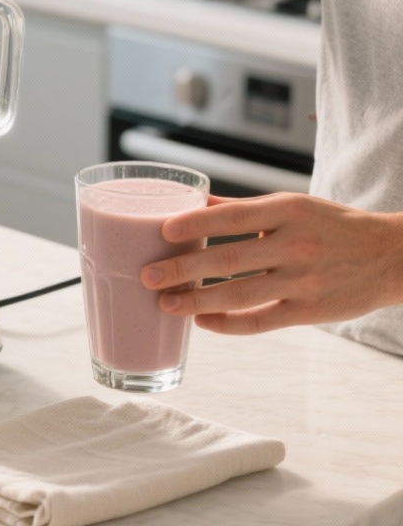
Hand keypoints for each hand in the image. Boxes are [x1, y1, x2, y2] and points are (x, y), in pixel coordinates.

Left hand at [140, 193, 402, 333]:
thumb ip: (243, 207)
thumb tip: (193, 202)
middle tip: (147, 276)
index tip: (164, 230)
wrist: (391, 257)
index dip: (197, 223)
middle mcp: (295, 244)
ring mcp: (304, 280)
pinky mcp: (310, 311)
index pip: (233, 216)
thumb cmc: (331, 226)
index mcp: (288, 211)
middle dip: (183, 269)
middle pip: (228, 258)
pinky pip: (261, 321)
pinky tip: (202, 321)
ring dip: (197, 300)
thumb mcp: (292, 206)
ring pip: (240, 294)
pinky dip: (229, 323)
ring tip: (166, 303)